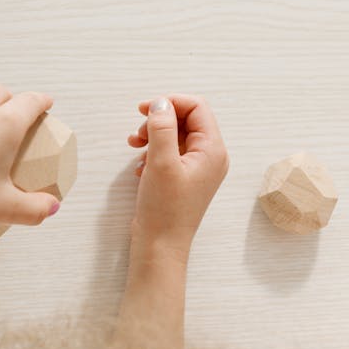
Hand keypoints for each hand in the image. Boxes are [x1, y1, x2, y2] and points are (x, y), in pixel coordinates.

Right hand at [127, 95, 228, 250]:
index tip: (144, 109)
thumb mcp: (161, 161)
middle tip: (138, 134)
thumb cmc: (165, 209)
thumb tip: (160, 103)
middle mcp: (210, 157)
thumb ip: (162, 127)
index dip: (170, 102)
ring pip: (176, 135)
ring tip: (135, 146)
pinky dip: (153, 151)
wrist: (160, 246)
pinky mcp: (184, 177)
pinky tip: (140, 166)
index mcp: (213, 150)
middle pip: (186, 119)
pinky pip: (170, 152)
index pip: (197, 107)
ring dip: (153, 135)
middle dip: (159, 120)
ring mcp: (198, 168)